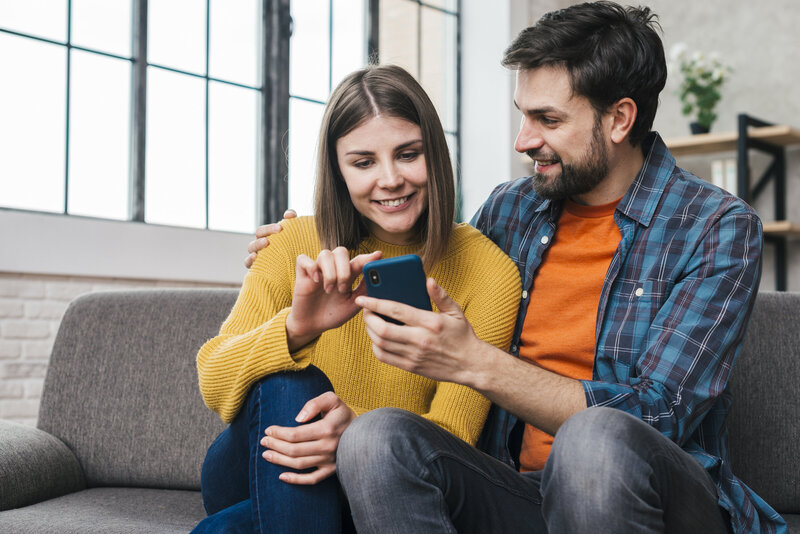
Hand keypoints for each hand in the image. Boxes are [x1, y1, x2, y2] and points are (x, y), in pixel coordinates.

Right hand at [245, 209, 296, 267]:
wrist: (293, 275)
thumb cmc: (294, 255)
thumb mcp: (297, 240)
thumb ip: (294, 225)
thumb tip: (289, 214)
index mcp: (269, 238)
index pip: (266, 229)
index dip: (272, 226)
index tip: (281, 227)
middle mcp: (262, 245)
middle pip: (259, 233)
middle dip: (267, 230)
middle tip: (279, 230)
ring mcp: (258, 256)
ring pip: (251, 247)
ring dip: (258, 243)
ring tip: (266, 242)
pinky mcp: (256, 268)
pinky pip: (248, 263)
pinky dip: (249, 259)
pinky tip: (255, 257)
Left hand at [261, 391, 355, 484]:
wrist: (364, 432)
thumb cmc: (342, 413)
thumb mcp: (332, 400)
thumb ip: (314, 403)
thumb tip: (297, 418)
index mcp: (327, 428)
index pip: (295, 434)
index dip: (278, 433)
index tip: (268, 430)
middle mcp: (328, 446)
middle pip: (294, 450)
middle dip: (275, 446)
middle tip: (263, 442)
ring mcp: (330, 460)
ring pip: (299, 464)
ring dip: (279, 460)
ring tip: (266, 455)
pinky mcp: (332, 470)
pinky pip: (312, 479)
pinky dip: (296, 480)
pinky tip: (282, 476)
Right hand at [285, 248, 381, 349]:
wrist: (313, 326)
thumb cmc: (333, 314)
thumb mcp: (353, 304)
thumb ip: (365, 291)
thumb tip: (378, 278)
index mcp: (347, 274)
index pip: (358, 260)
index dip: (368, 257)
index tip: (378, 255)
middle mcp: (333, 269)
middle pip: (341, 251)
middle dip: (344, 269)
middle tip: (343, 289)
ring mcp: (318, 270)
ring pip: (325, 254)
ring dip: (330, 272)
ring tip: (329, 290)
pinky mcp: (302, 274)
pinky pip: (303, 259)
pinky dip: (311, 267)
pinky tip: (315, 281)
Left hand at [356, 278, 484, 384]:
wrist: (470, 364)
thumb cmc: (462, 335)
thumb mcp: (455, 312)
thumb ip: (441, 295)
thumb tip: (428, 280)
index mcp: (430, 322)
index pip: (395, 310)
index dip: (375, 303)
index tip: (363, 298)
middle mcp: (420, 340)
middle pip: (382, 329)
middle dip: (368, 318)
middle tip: (366, 310)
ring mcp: (414, 355)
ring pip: (380, 344)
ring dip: (370, 332)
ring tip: (370, 322)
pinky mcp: (411, 367)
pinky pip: (385, 357)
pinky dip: (376, 347)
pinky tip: (378, 339)